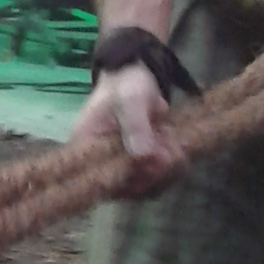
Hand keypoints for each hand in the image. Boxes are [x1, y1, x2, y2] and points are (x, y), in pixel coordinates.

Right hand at [70, 63, 185, 194]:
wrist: (137, 75)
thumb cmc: (126, 86)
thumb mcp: (131, 101)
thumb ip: (136, 127)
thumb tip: (144, 158)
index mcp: (88, 149)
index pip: (101, 181)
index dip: (128, 180)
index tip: (149, 162)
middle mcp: (102, 163)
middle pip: (128, 188)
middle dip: (155, 172)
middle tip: (168, 147)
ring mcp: (123, 165)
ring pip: (147, 186)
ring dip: (167, 169)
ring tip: (172, 142)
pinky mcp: (141, 164)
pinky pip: (158, 179)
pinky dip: (172, 167)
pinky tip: (176, 146)